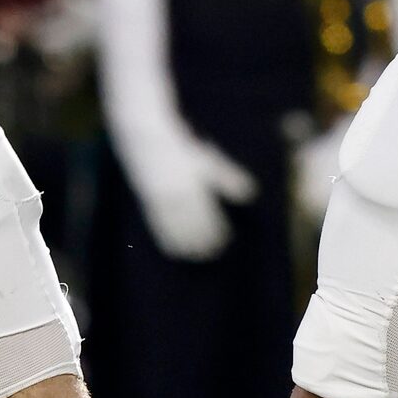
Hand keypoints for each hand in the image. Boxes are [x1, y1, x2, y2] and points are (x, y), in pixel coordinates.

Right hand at [126, 129, 256, 260]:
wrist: (148, 142)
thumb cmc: (183, 151)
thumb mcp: (208, 161)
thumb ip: (228, 178)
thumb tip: (250, 195)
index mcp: (193, 188)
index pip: (208, 218)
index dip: (217, 232)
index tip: (224, 241)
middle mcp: (176, 199)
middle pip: (192, 229)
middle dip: (203, 243)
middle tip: (213, 253)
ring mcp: (160, 204)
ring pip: (175, 232)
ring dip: (187, 246)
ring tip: (197, 256)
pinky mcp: (149, 206)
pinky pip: (159, 230)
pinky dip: (168, 243)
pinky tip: (176, 251)